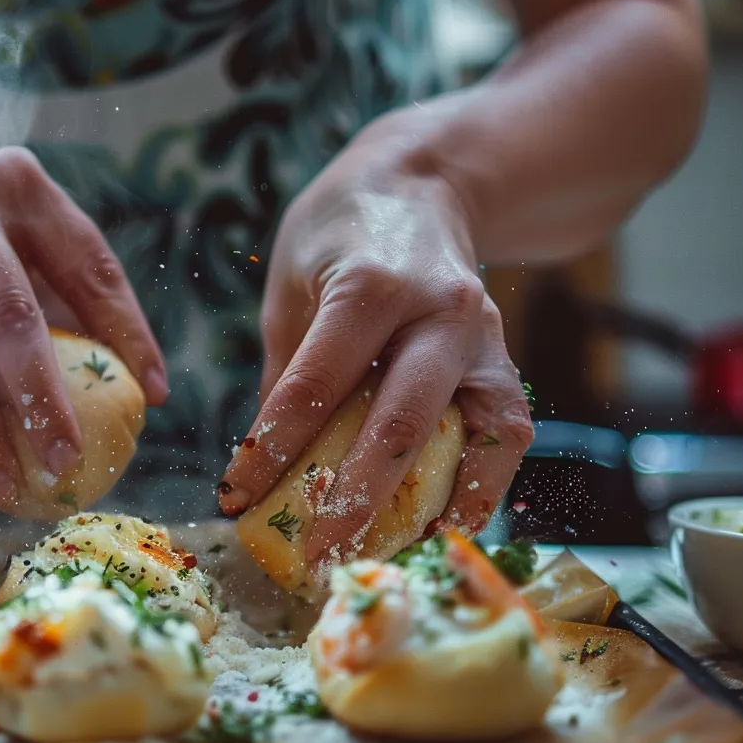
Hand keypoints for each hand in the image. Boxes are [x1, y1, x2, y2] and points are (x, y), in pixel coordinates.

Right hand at [0, 147, 167, 507]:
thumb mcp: (15, 249)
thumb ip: (67, 302)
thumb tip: (141, 391)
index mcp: (22, 186)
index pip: (90, 265)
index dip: (127, 331)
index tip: (152, 395)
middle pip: (14, 315)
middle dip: (44, 398)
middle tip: (68, 458)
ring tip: (9, 486)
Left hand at [218, 140, 533, 566]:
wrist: (424, 184)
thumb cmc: (340, 233)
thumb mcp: (290, 284)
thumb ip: (286, 368)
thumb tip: (270, 458)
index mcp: (372, 286)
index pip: (315, 387)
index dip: (273, 450)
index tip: (237, 496)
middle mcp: (439, 315)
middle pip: (398, 426)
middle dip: (351, 501)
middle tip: (313, 555)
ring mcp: (483, 342)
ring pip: (469, 441)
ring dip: (428, 509)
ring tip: (387, 559)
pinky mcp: (505, 364)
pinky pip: (502, 441)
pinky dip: (476, 492)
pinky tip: (437, 528)